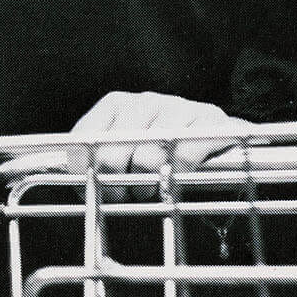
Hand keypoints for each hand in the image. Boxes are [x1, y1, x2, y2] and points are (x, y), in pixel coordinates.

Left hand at [2, 91, 248, 177]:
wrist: (220, 153)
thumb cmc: (163, 158)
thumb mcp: (126, 157)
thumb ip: (98, 162)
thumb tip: (76, 180)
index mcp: (119, 105)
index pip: (87, 133)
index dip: (83, 165)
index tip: (86, 186)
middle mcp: (147, 101)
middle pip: (115, 144)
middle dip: (113, 178)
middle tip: (120, 196)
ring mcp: (181, 108)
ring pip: (150, 151)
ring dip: (146, 180)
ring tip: (149, 192)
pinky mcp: (214, 123)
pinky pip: (188, 152)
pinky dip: (178, 173)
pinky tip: (178, 180)